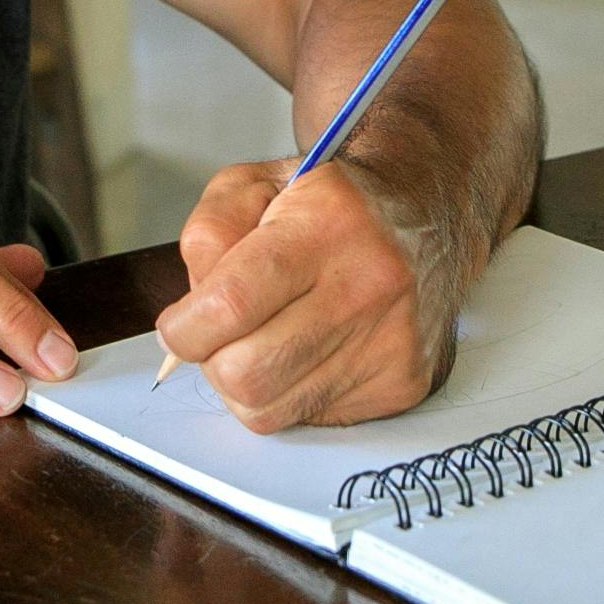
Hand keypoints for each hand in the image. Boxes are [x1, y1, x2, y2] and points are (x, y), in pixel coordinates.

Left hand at [152, 158, 462, 431]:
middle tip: (221, 333)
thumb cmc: (329, 204)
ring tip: (263, 339)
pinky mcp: (403, 383)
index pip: (230, 304)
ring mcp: (392, 342)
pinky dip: (290, 393)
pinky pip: (310, 418)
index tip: (180, 324)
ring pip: (271, 410)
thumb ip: (208, 234)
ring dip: (247, 383)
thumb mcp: (253, 184)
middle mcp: (368, 285)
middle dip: (213, 359)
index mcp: (327, 225)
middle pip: (247, 373)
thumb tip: (190, 313)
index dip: (185, 328)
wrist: (424, 213)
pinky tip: (306, 351)